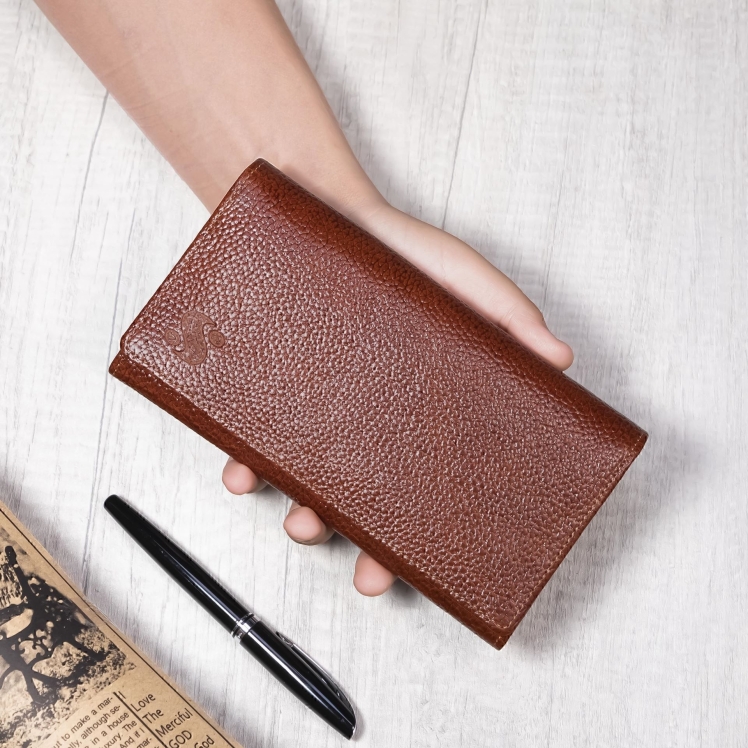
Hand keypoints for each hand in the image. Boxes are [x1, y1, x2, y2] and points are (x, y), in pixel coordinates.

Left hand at [223, 198, 573, 595]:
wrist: (326, 209)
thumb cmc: (400, 249)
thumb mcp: (463, 278)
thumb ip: (509, 316)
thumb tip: (560, 360)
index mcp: (413, 408)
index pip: (421, 482)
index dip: (420, 531)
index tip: (417, 568)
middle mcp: (362, 419)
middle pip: (364, 498)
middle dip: (364, 546)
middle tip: (369, 577)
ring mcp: (313, 408)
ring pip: (305, 481)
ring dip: (303, 514)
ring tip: (303, 522)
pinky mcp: (267, 386)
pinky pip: (248, 435)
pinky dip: (243, 462)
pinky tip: (241, 472)